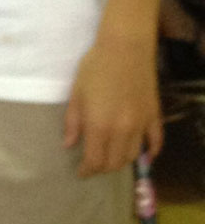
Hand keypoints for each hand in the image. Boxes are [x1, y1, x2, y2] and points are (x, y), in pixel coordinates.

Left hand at [63, 34, 162, 176]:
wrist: (125, 49)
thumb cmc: (94, 68)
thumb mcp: (77, 93)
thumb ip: (73, 122)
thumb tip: (69, 145)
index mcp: (100, 126)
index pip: (95, 160)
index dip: (87, 170)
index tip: (81, 173)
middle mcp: (123, 131)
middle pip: (115, 162)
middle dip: (103, 168)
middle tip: (94, 165)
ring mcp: (142, 125)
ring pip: (134, 155)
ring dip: (122, 161)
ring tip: (111, 158)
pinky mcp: (154, 117)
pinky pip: (155, 142)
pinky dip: (150, 152)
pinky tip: (145, 154)